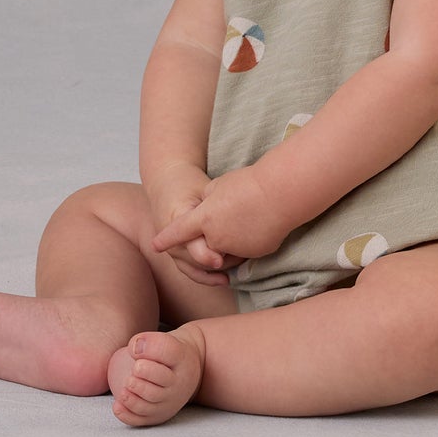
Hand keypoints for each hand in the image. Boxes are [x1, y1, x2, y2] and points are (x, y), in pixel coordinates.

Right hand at [145, 164, 241, 287]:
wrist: (166, 184)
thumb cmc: (189, 185)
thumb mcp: (204, 190)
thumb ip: (217, 206)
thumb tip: (242, 221)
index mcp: (178, 218)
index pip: (193, 243)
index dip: (208, 254)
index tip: (222, 260)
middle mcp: (171, 237)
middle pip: (197, 259)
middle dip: (222, 260)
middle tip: (244, 256)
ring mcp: (171, 248)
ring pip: (196, 268)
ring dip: (218, 269)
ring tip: (240, 266)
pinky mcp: (176, 254)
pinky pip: (191, 271)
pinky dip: (208, 278)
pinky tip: (225, 280)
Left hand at [151, 165, 289, 264]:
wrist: (281, 192)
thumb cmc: (249, 183)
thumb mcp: (219, 185)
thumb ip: (207, 201)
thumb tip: (207, 208)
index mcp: (204, 218)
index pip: (180, 231)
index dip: (166, 238)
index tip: (156, 244)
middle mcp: (217, 237)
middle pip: (208, 244)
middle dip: (212, 236)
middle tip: (227, 217)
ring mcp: (237, 248)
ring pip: (228, 250)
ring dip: (232, 239)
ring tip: (247, 215)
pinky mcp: (256, 253)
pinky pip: (247, 250)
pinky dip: (250, 240)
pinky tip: (260, 222)